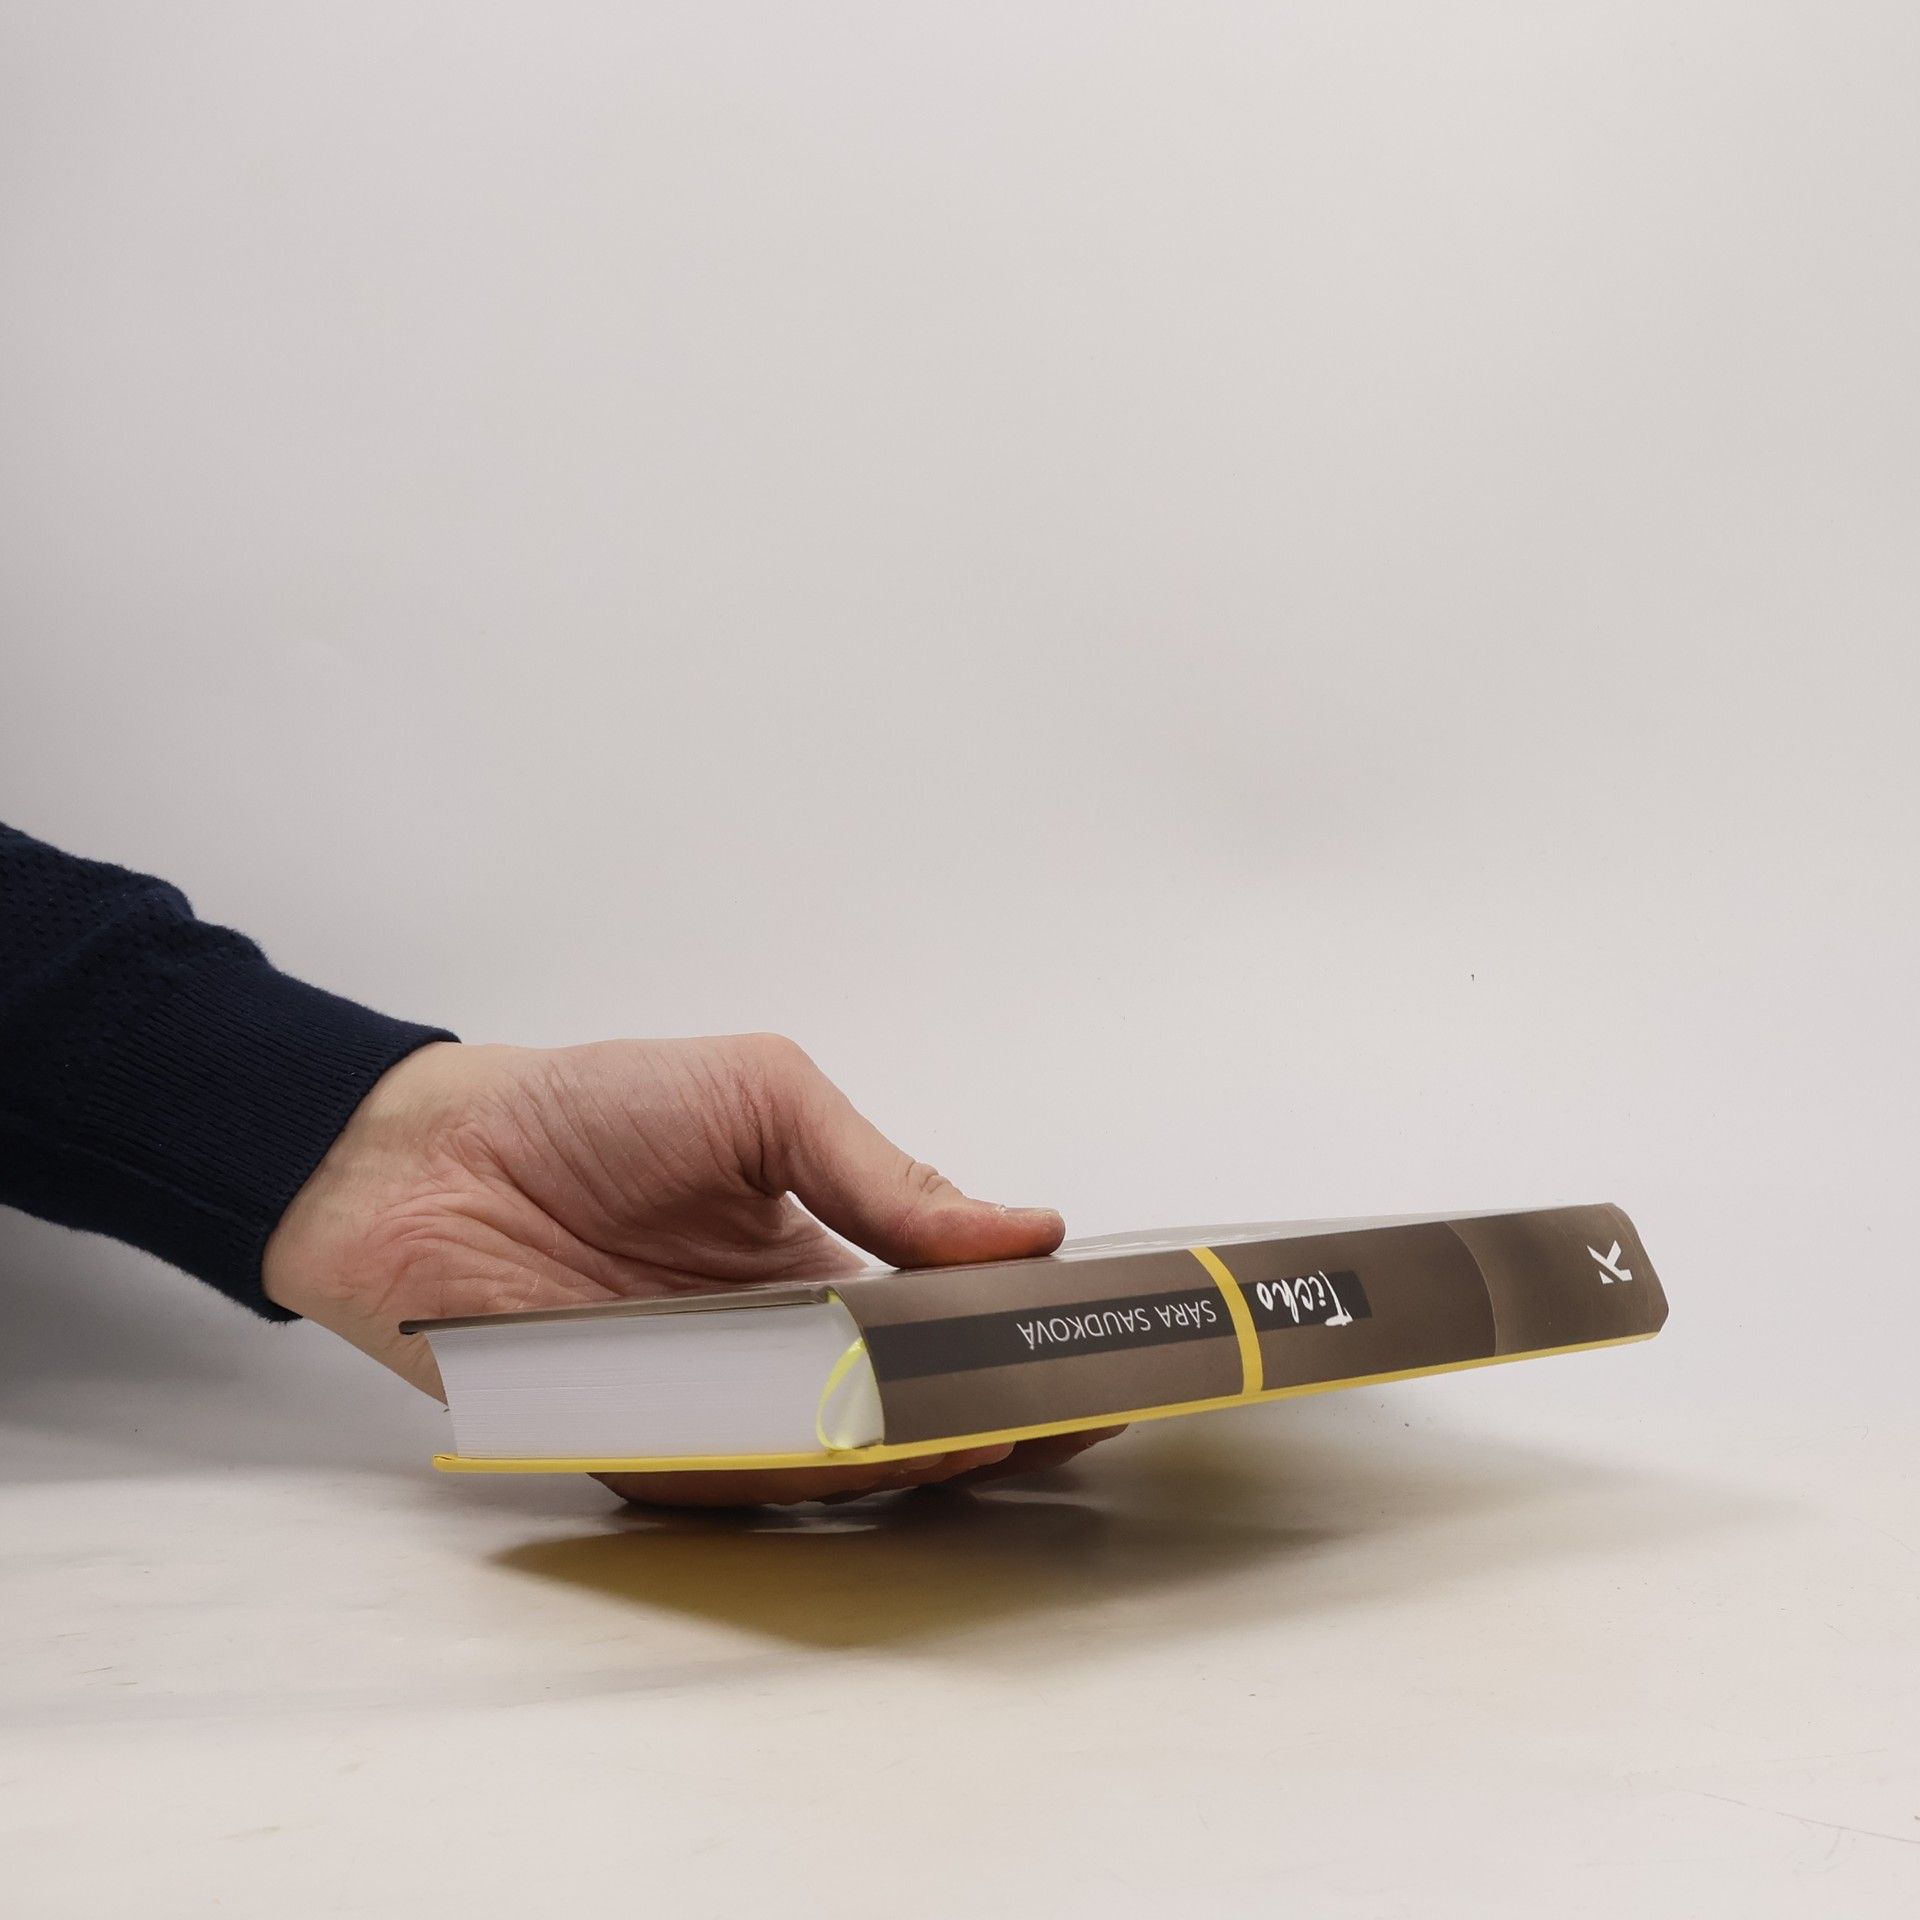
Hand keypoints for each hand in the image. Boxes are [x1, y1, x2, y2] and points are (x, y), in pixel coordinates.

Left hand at [264, 1036, 1121, 1504]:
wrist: (432, 1153)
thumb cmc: (593, 1110)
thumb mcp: (764, 1102)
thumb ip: (885, 1174)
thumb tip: (1026, 1229)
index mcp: (820, 1267)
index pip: (944, 1322)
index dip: (1020, 1337)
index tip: (1098, 1338)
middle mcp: (779, 1350)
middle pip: (911, 1406)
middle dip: (1002, 1413)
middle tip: (1084, 1409)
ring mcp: (720, 1405)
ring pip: (844, 1454)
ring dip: (928, 1447)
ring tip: (1006, 1424)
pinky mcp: (652, 1447)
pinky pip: (746, 1473)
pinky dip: (815, 1467)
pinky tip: (883, 1447)